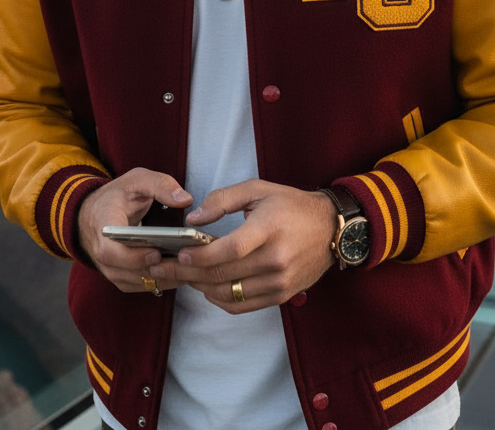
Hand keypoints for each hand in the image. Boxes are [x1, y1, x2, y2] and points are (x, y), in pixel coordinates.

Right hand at [77, 167, 191, 293]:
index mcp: (103, 229)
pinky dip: (161, 281)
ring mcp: (111, 269)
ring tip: (188, 268)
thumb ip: (161, 186)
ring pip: (138, 282)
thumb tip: (185, 200)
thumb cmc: (117, 195)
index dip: (135, 257)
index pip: (113, 253)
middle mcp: (103, 255)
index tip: (157, 252)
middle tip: (183, 262)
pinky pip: (141, 285)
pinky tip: (181, 272)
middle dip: (157, 268)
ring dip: (163, 277)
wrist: (95, 212)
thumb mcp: (137, 180)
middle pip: (129, 272)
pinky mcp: (121, 276)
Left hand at [150, 180, 335, 313]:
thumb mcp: (258, 189)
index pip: (229, 250)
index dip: (200, 256)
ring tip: (181, 277)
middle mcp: (276, 259)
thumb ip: (223, 199)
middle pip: (223, 275)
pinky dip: (220, 300)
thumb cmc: (291, 205)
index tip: (179, 254)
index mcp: (269, 229)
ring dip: (200, 288)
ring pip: (230, 293)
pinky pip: (243, 306)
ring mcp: (280, 282)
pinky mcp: (282, 295)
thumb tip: (193, 219)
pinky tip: (206, 289)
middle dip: (188, 274)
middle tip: (163, 269)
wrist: (331, 228)